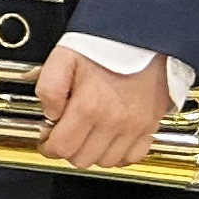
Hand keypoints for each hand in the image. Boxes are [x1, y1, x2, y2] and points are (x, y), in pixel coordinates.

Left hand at [35, 39, 167, 169]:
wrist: (145, 37)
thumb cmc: (107, 45)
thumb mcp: (64, 57)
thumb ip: (49, 87)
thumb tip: (50, 114)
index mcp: (90, 106)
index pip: (62, 148)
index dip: (48, 147)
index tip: (47, 138)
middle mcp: (115, 121)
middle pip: (83, 159)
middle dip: (68, 150)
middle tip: (65, 133)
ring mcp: (136, 126)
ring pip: (107, 161)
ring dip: (92, 153)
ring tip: (86, 134)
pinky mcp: (151, 125)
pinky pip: (134, 156)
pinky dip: (120, 154)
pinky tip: (109, 140)